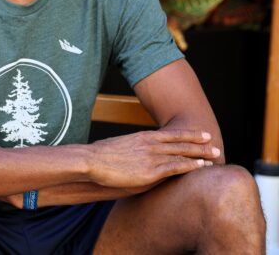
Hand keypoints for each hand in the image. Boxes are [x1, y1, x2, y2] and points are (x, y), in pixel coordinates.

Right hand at [88, 129, 219, 187]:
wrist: (92, 160)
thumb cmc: (100, 155)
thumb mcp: (118, 146)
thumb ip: (131, 148)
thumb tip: (131, 153)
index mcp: (143, 137)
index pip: (171, 134)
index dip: (188, 134)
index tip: (201, 134)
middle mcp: (150, 144)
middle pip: (180, 142)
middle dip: (199, 143)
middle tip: (213, 143)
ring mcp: (152, 156)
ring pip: (182, 154)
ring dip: (200, 155)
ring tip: (214, 156)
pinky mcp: (151, 171)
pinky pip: (176, 167)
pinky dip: (191, 166)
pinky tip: (201, 167)